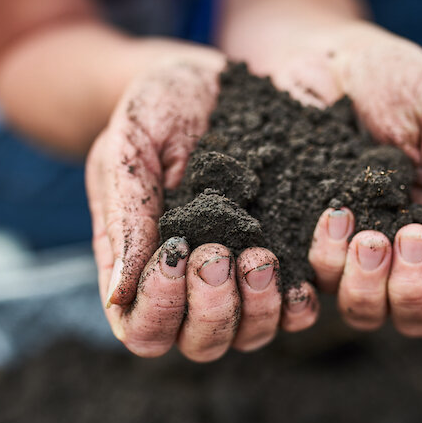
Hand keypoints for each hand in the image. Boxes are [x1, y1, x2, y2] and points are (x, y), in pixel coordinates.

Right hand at [87, 49, 316, 361]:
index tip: (178, 252)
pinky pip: (294, 307)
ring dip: (258, 306)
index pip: (143, 329)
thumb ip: (124, 214)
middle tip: (220, 252)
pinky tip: (303, 270)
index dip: (160, 309)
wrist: (208, 79)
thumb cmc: (154, 108)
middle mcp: (190, 283)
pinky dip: (300, 298)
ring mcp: (239, 276)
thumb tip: (119, 294)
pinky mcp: (281, 256)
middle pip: (201, 343)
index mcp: (140, 264)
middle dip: (212, 308)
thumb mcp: (128, 145)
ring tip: (261, 253)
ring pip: (250, 335)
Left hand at [245, 22, 421, 336]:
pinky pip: (317, 283)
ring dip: (371, 283)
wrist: (311, 51)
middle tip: (404, 233)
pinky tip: (330, 214)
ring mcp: (349, 252)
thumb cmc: (382, 74)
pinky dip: (328, 258)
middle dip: (417, 286)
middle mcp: (400, 251)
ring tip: (365, 232)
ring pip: (368, 313)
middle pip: (421, 316)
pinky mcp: (302, 242)